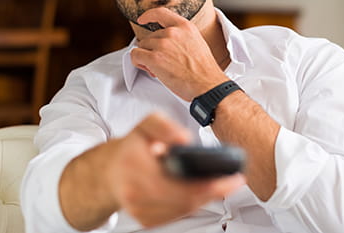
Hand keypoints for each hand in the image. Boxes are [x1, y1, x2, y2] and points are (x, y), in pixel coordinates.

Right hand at [106, 113, 244, 226]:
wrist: (111, 170)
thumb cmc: (133, 147)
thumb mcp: (147, 124)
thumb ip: (165, 126)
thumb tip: (184, 140)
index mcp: (134, 165)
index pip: (178, 183)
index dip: (209, 184)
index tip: (232, 178)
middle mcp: (134, 191)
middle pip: (185, 200)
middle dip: (214, 191)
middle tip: (233, 181)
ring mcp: (139, 209)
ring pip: (183, 210)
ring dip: (205, 198)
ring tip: (221, 184)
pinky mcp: (145, 219)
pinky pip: (177, 216)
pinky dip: (191, 204)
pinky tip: (199, 192)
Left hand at [131, 7, 227, 100]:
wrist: (207, 85)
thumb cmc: (204, 70)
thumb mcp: (196, 43)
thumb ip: (181, 37)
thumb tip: (166, 42)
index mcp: (185, 27)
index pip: (161, 13)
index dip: (148, 15)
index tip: (143, 19)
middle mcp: (173, 32)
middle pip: (150, 36)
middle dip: (152, 49)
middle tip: (163, 63)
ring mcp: (163, 44)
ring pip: (142, 46)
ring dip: (146, 57)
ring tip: (159, 68)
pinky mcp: (154, 58)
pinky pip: (135, 55)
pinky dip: (138, 63)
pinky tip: (150, 69)